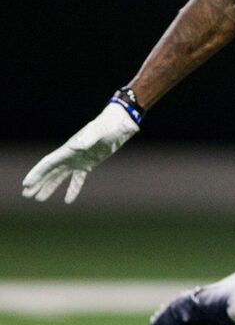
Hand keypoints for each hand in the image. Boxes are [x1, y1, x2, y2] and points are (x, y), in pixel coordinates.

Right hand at [22, 103, 139, 202]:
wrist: (119, 124)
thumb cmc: (108, 125)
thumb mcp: (98, 131)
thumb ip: (87, 138)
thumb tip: (75, 146)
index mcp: (69, 148)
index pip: (48, 163)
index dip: (37, 173)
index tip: (26, 184)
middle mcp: (70, 155)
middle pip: (50, 171)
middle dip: (39, 183)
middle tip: (26, 195)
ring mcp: (78, 160)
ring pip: (60, 176)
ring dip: (50, 187)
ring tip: (40, 199)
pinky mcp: (89, 164)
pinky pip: (78, 179)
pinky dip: (73, 188)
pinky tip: (68, 200)